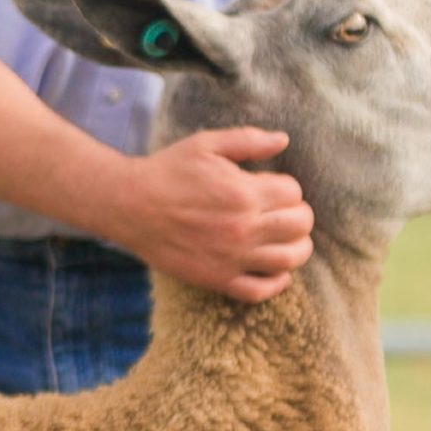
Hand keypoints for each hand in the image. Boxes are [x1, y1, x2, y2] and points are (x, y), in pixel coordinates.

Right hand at [110, 129, 312, 300]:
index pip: (295, 194)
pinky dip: (276, 283)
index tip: (273, 187)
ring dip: (297, 248)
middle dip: (299, 215)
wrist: (130, 205)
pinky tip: (275, 270)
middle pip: (300, 226)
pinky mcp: (218, 279)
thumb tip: (283, 140)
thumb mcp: (207, 144)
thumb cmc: (168, 171)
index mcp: (244, 192)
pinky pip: (260, 291)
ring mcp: (232, 257)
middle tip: (285, 212)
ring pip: (290, 260)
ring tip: (287, 239)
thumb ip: (248, 141)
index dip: (288, 188)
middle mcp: (243, 228)